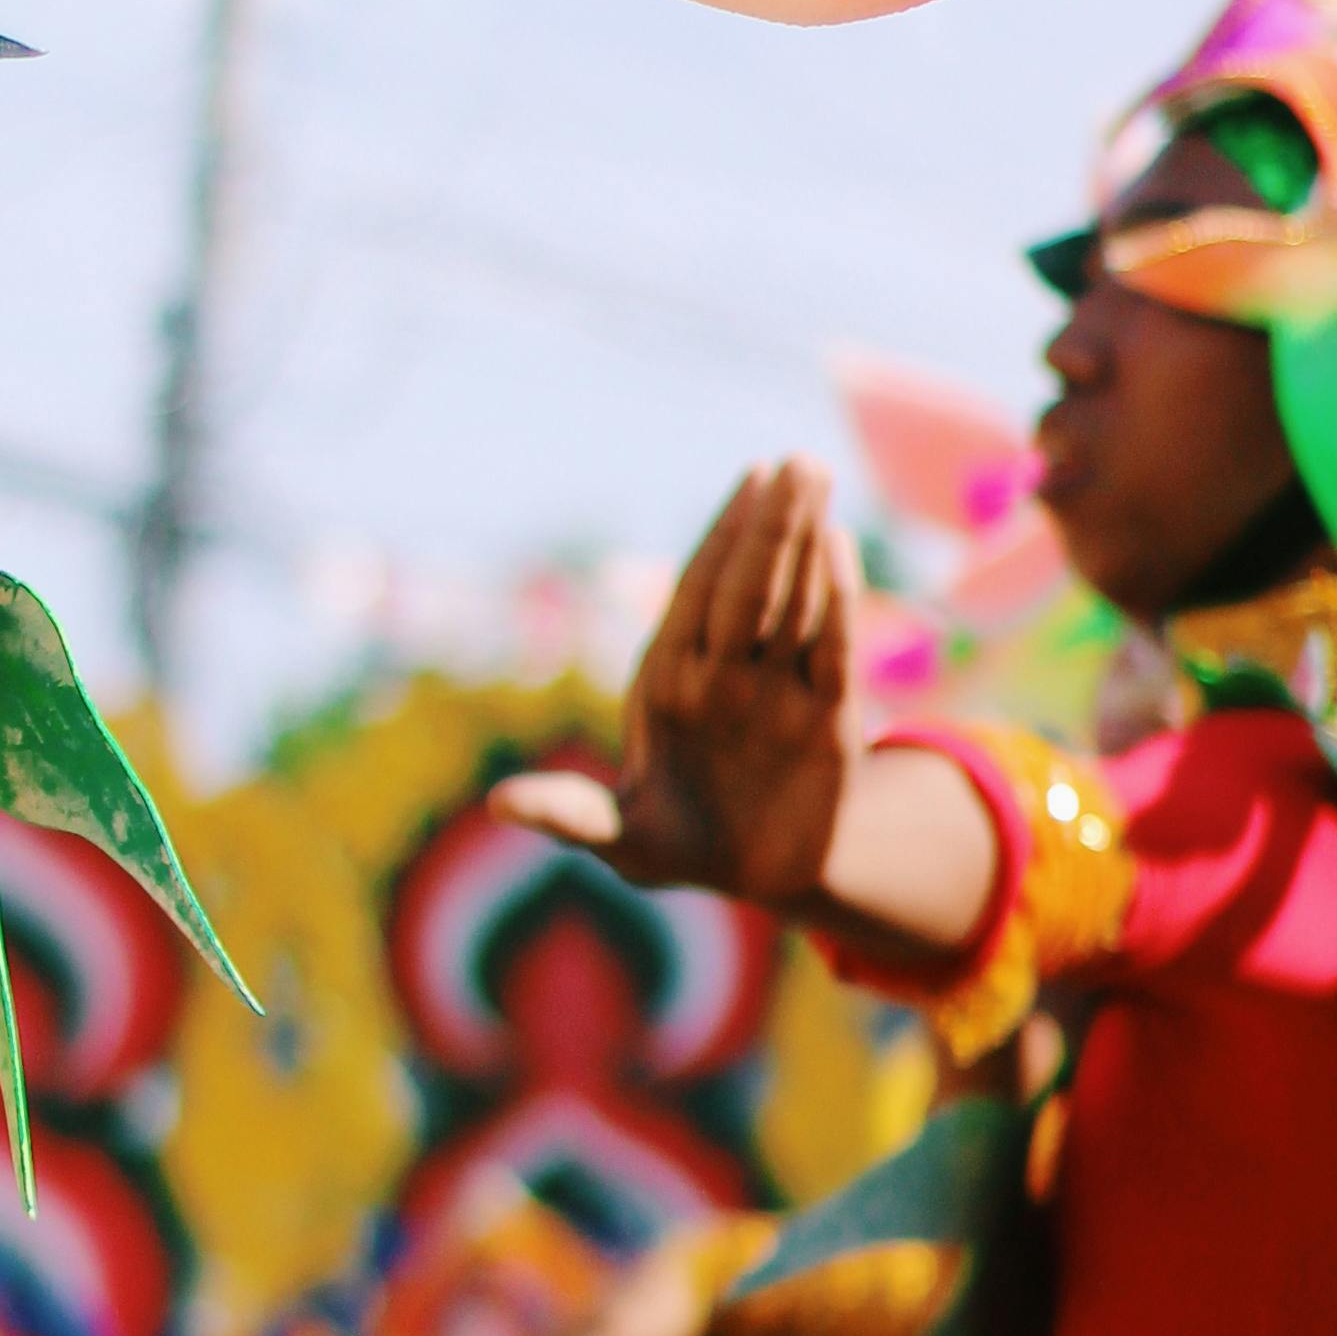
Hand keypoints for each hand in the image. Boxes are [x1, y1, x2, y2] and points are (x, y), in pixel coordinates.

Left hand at [495, 463, 859, 907]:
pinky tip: (839, 548)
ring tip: (818, 476)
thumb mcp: (618, 839)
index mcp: (670, 678)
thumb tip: (497, 805)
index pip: (700, 593)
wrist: (754, 874)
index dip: (724, 537)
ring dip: (806, 542)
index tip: (750, 478)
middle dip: (771, 525)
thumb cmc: (674, 842)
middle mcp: (727, 670)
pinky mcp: (828, 717)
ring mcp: (778, 688)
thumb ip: (567, 815)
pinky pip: (833, 650)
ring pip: (794, 603)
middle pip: (751, 585)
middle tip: (797, 460)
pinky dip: (837, 603)